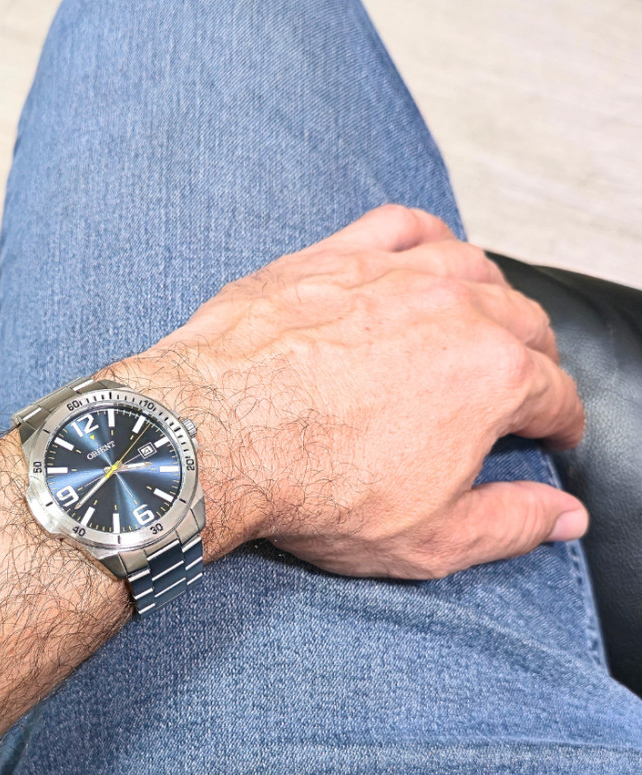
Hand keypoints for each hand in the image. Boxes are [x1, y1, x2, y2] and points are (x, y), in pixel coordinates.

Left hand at [110, 205, 586, 578]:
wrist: (216, 439)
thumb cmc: (312, 491)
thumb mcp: (426, 541)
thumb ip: (509, 525)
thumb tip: (565, 516)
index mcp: (491, 379)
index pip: (553, 394)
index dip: (560, 420)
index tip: (553, 432)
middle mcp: (455, 311)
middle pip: (523, 322)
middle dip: (534, 357)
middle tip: (521, 383)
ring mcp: (392, 275)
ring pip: (470, 266)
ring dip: (489, 295)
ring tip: (481, 321)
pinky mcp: (333, 257)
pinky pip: (399, 226)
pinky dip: (425, 238)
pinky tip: (424, 255)